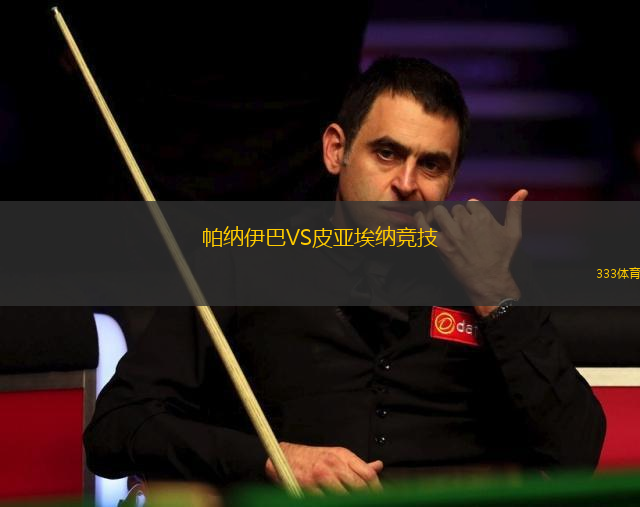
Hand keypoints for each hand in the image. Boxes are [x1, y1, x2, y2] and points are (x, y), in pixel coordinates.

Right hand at [265, 442, 382, 493]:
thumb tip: (378, 466)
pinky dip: (332, 502)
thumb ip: (359, 464)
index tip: (377, 498)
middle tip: (364, 502)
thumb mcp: (338, 455)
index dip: (376, 489)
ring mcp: (321, 476)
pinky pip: (326, 500)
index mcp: (343, 455)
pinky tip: (334, 501)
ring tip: (347, 502)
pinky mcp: (309, 487)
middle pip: (359, 487)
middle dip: (364, 498)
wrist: (288, 457)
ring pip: (344, 497)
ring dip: (348, 501)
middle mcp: (333, 464)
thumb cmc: (314, 457)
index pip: (367, 474)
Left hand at [415, 189, 527, 313]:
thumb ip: (515, 210)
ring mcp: (452, 234)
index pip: (471, 202)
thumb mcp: (513, 232)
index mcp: (483, 217)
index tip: (473, 220)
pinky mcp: (440, 245)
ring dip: (442, 216)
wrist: (488, 280)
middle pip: (456, 208)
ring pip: (440, 212)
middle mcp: (466, 223)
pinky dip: (419, 220)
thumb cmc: (501, 257)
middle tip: (462, 228)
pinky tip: (420, 217)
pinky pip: (424, 227)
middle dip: (458, 215)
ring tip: (445, 224)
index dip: (472, 210)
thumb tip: (522, 191)